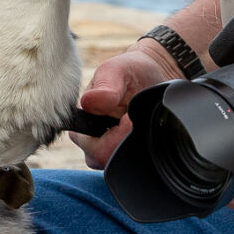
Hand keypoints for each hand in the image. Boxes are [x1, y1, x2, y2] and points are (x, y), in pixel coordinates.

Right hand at [70, 41, 178, 168]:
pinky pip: (136, 162)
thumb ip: (106, 85)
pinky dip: (146, 148)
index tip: (132, 118)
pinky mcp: (124, 154)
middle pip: (110, 161)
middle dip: (130, 141)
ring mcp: (108, 151)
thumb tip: (90, 102)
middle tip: (141, 118)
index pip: (96, 150)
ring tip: (143, 121)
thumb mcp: (118, 70)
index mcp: (82, 124)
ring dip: (139, 144)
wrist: (151, 75)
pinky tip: (148, 129)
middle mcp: (91, 143)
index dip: (118, 137)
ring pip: (125, 163)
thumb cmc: (130, 71)